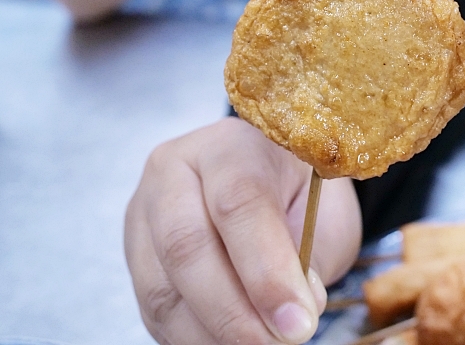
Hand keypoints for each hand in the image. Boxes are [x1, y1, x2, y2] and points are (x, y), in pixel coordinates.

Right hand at [125, 117, 361, 343]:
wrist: (274, 183)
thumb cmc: (303, 194)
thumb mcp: (324, 211)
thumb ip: (309, 256)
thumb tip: (293, 314)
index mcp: (228, 145)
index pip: (238, 202)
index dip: (266, 270)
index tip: (299, 320)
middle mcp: (172, 173)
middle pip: (185, 246)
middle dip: (234, 311)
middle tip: (280, 342)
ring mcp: (144, 218)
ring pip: (161, 289)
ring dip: (214, 334)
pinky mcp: (134, 262)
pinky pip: (155, 314)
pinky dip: (195, 340)